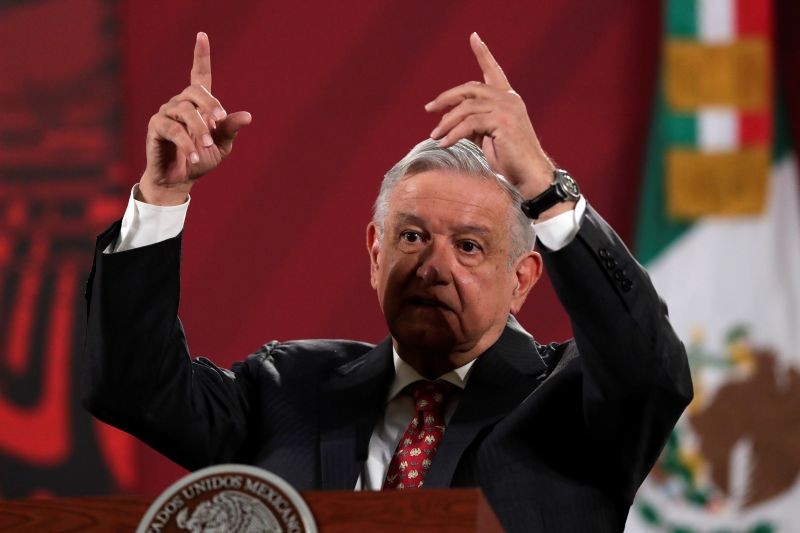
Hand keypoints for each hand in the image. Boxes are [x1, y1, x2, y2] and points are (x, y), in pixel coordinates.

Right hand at [139, 32, 251, 205]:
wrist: (181, 179)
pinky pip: (172, 128)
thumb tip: (247, 116)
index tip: (202, 35)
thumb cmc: (201, 159)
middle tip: (220, 121)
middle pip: (194, 91)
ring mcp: (166, 113)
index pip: (200, 74)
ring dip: (199, 129)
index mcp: (198, 104)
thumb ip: (230, 129)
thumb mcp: (221, 146)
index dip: (201, 55)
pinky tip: (194, 156)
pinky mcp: (156, 127)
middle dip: (210, 104)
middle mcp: (180, 103)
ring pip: (184, 111)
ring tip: (207, 146)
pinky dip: (187, 143)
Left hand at [426, 33, 571, 216]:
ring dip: (446, 122)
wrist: (529, 175)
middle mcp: (509, 99)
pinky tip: (445, 143)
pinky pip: (469, 123)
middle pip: (470, 88)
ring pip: (466, 108)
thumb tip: (449, 120)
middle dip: (447, 97)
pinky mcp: (503, 121)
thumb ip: (473, 123)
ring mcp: (507, 108)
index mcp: (508, 99)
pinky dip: (453, 133)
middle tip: (428, 108)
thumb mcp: (487, 136)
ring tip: (435, 136)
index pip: (494, 70)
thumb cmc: (509, 159)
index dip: (483, 53)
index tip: (473, 37)